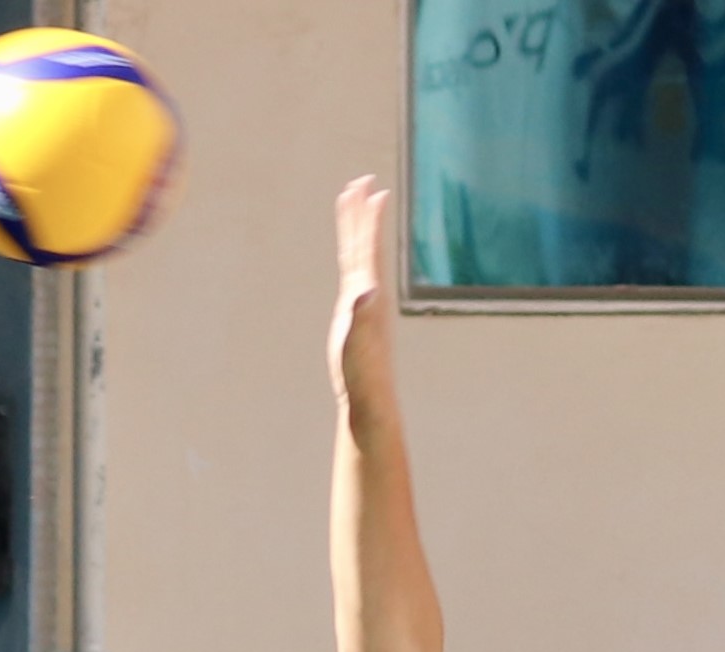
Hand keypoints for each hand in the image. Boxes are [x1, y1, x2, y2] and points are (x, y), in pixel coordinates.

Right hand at [330, 177, 390, 395]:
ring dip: (355, 227)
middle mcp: (369, 293)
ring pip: (357, 254)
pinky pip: (351, 271)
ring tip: (353, 201)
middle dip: (362, 212)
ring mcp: (361, 301)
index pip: (370, 249)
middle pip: (363, 243)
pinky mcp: (353, 311)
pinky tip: (349, 249)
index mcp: (371, 296)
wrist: (368, 398)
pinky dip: (349, 253)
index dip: (371, 221)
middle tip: (363, 181)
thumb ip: (361, 316)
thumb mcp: (358, 344)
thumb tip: (365, 290)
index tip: (376, 191)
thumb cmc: (363, 375)